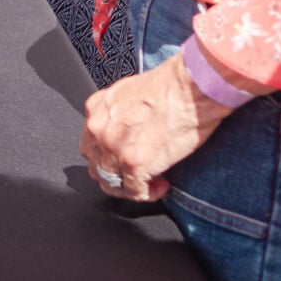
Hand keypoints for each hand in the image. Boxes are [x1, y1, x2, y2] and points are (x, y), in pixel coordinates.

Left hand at [80, 52, 235, 200]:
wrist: (189, 88)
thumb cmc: (170, 87)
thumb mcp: (130, 93)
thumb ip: (120, 114)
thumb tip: (128, 129)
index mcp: (96, 109)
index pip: (91, 144)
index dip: (109, 157)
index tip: (125, 160)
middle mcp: (98, 129)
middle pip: (97, 165)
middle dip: (116, 175)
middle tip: (137, 177)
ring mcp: (113, 147)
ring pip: (111, 182)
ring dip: (131, 188)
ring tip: (152, 183)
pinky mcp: (133, 163)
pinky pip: (134, 191)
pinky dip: (148, 194)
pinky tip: (161, 186)